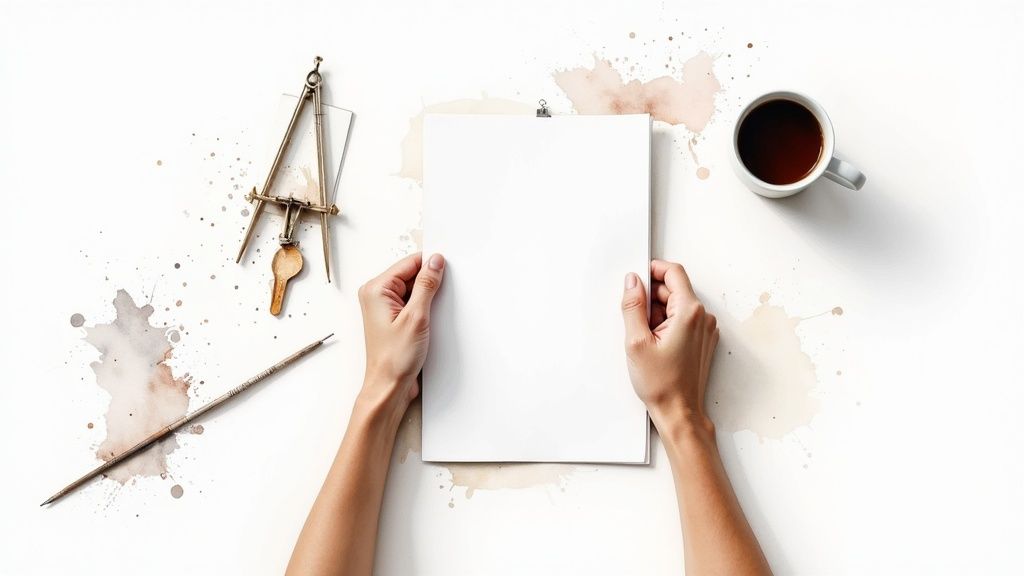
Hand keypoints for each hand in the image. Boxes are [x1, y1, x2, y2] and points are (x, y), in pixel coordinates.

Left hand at [358, 252, 444, 411]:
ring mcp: (384, 307)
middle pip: (411, 274)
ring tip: (428, 317)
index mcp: (376, 289)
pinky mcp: (393, 319)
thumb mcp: (416, 317)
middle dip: (429, 284)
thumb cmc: (395, 358)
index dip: (430, 265)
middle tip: (436, 302)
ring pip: (413, 290)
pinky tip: (428, 322)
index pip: (409, 263)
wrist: (388, 387)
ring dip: (427, 298)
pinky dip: (424, 309)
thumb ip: (426, 285)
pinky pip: (412, 303)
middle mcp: (377, 295)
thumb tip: (435, 262)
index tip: (447, 270)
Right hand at [621, 260, 718, 433]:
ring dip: (657, 313)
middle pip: (673, 289)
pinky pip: (682, 320)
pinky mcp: (702, 340)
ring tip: (645, 337)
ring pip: (676, 305)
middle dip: (651, 297)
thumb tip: (632, 282)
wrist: (679, 412)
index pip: (674, 273)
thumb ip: (633, 306)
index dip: (653, 270)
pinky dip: (666, 325)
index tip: (637, 277)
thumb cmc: (662, 384)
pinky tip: (654, 343)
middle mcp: (702, 318)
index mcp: (689, 313)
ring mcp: (705, 329)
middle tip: (635, 318)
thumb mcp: (636, 342)